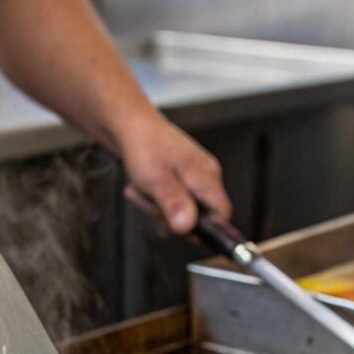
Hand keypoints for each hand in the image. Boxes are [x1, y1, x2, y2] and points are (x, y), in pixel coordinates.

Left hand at [120, 114, 231, 234]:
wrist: (130, 125)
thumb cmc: (144, 146)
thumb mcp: (156, 180)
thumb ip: (174, 204)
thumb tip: (188, 227)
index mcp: (207, 177)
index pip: (223, 215)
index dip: (206, 229)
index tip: (182, 229)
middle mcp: (206, 176)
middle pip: (200, 217)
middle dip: (172, 217)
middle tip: (154, 200)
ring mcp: (195, 177)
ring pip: (182, 210)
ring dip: (159, 207)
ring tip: (146, 188)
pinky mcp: (182, 178)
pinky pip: (173, 200)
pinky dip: (156, 198)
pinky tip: (146, 185)